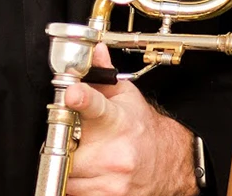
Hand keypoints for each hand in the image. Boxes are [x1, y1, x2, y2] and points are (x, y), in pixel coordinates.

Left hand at [63, 45, 197, 195]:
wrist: (170, 163)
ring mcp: (113, 181)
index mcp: (115, 120)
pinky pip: (78, 193)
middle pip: (68, 149)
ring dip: (68, 165)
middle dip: (62, 144)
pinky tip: (87, 173)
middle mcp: (115, 153)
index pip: (96, 106)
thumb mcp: (126, 96)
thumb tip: (93, 50)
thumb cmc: (143, 128)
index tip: (71, 93)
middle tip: (67, 137)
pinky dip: (77, 184)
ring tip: (79, 154)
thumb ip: (102, 74)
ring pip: (69, 176)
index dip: (82, 98)